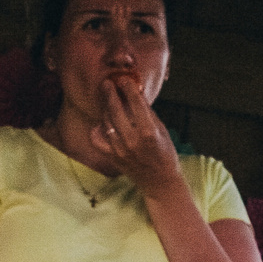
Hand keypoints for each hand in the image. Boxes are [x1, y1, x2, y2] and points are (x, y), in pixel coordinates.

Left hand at [94, 73, 181, 191]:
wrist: (160, 181)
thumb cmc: (165, 154)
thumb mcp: (162, 131)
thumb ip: (148, 113)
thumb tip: (136, 94)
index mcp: (148, 132)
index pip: (135, 103)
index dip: (128, 88)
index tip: (124, 79)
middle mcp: (132, 140)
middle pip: (115, 110)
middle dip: (110, 93)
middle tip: (108, 84)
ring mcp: (120, 149)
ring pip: (106, 121)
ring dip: (106, 108)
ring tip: (108, 100)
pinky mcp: (112, 157)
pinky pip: (97, 138)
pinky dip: (98, 128)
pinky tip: (102, 123)